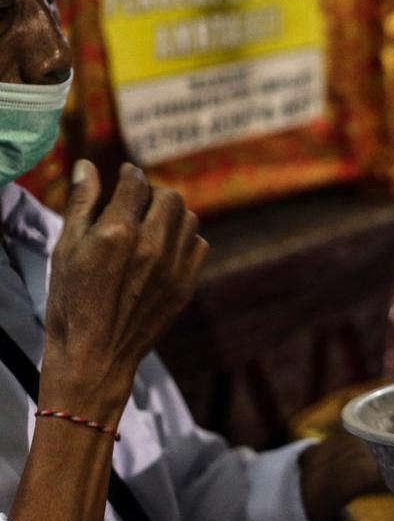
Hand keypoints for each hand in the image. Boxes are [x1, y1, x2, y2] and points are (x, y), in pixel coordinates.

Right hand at [40, 161, 208, 417]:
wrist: (95, 354)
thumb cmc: (71, 300)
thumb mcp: (67, 249)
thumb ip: (81, 204)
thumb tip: (86, 167)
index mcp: (117, 233)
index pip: (136, 183)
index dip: (131, 175)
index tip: (127, 175)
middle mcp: (151, 245)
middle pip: (170, 197)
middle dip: (154, 194)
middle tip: (139, 203)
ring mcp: (174, 266)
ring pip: (189, 219)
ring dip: (172, 216)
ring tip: (153, 226)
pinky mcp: (187, 284)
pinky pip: (200, 246)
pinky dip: (186, 241)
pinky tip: (167, 249)